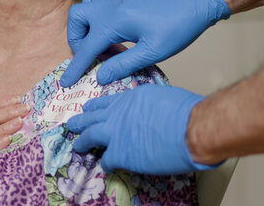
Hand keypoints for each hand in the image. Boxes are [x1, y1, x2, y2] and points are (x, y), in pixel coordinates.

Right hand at [60, 0, 229, 86]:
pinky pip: (99, 8)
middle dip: (76, 39)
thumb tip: (100, 77)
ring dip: (85, 28)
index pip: (87, 47)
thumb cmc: (178, 26)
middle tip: (91, 57)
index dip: (76, 67)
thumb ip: (123, 64)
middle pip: (76, 18)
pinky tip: (115, 39)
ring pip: (85, 9)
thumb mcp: (152, 52)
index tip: (65, 83)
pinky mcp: (126, 1)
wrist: (198, 0)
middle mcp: (111, 7)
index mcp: (115, 21)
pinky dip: (97, 23)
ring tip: (101, 48)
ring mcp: (118, 1)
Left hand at [67, 84, 220, 174]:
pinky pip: (106, 160)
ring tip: (77, 144)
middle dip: (81, 120)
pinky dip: (105, 163)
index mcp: (131, 97)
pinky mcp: (120, 153)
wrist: (190, 128)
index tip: (90, 108)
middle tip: (73, 123)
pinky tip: (106, 166)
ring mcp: (116, 133)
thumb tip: (152, 114)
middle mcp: (118, 112)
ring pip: (90, 136)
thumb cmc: (186, 112)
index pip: (107, 101)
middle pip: (92, 116)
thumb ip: (150, 105)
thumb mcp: (163, 97)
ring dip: (82, 141)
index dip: (97, 106)